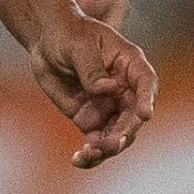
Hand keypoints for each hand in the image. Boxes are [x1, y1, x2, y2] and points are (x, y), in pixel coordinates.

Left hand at [29, 11, 155, 167]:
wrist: (46, 43)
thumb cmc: (67, 34)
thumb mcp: (78, 46)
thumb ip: (92, 68)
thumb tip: (107, 89)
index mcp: (128, 64)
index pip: (146, 82)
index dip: (148, 99)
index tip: (145, 114)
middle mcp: (124, 89)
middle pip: (133, 116)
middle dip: (124, 132)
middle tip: (110, 144)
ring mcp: (109, 107)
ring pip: (117, 134)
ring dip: (108, 148)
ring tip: (89, 154)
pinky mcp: (91, 120)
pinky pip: (96, 142)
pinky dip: (90, 154)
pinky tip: (79, 159)